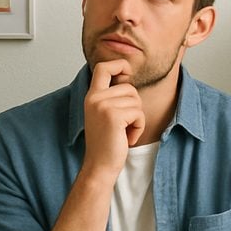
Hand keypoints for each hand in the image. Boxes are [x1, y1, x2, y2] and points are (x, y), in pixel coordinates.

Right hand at [82, 60, 145, 177]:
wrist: (100, 166)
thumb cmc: (107, 142)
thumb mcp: (105, 114)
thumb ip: (112, 96)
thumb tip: (127, 76)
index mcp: (92, 96)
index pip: (103, 67)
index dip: (119, 65)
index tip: (127, 74)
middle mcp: (95, 98)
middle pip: (130, 87)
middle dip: (134, 106)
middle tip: (123, 124)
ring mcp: (103, 106)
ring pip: (136, 101)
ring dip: (137, 119)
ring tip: (123, 132)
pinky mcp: (114, 116)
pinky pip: (139, 113)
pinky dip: (138, 127)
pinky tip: (127, 138)